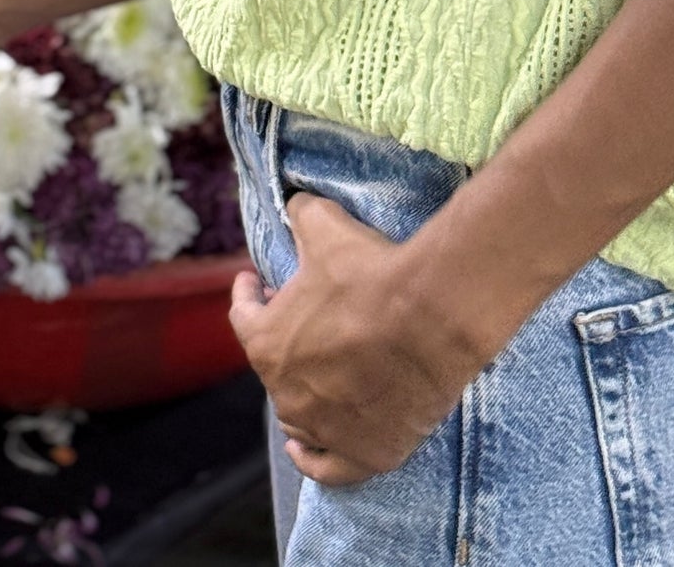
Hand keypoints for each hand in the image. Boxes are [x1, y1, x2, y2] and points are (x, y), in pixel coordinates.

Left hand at [230, 194, 496, 486]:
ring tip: (309, 376)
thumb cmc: (369, 272)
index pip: (243, 314)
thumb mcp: (321, 225)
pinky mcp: (365, 454)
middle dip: (280, 341)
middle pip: (273, 367)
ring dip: (297, 394)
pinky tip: (304, 449)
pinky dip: (313, 460)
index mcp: (264, 342)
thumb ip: (299, 215)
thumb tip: (295, 205)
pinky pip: (327, 468)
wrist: (430, 317)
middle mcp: (285, 392)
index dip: (248, 294)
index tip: (254, 282)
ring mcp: (324, 428)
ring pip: (296, 416)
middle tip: (300, 320)